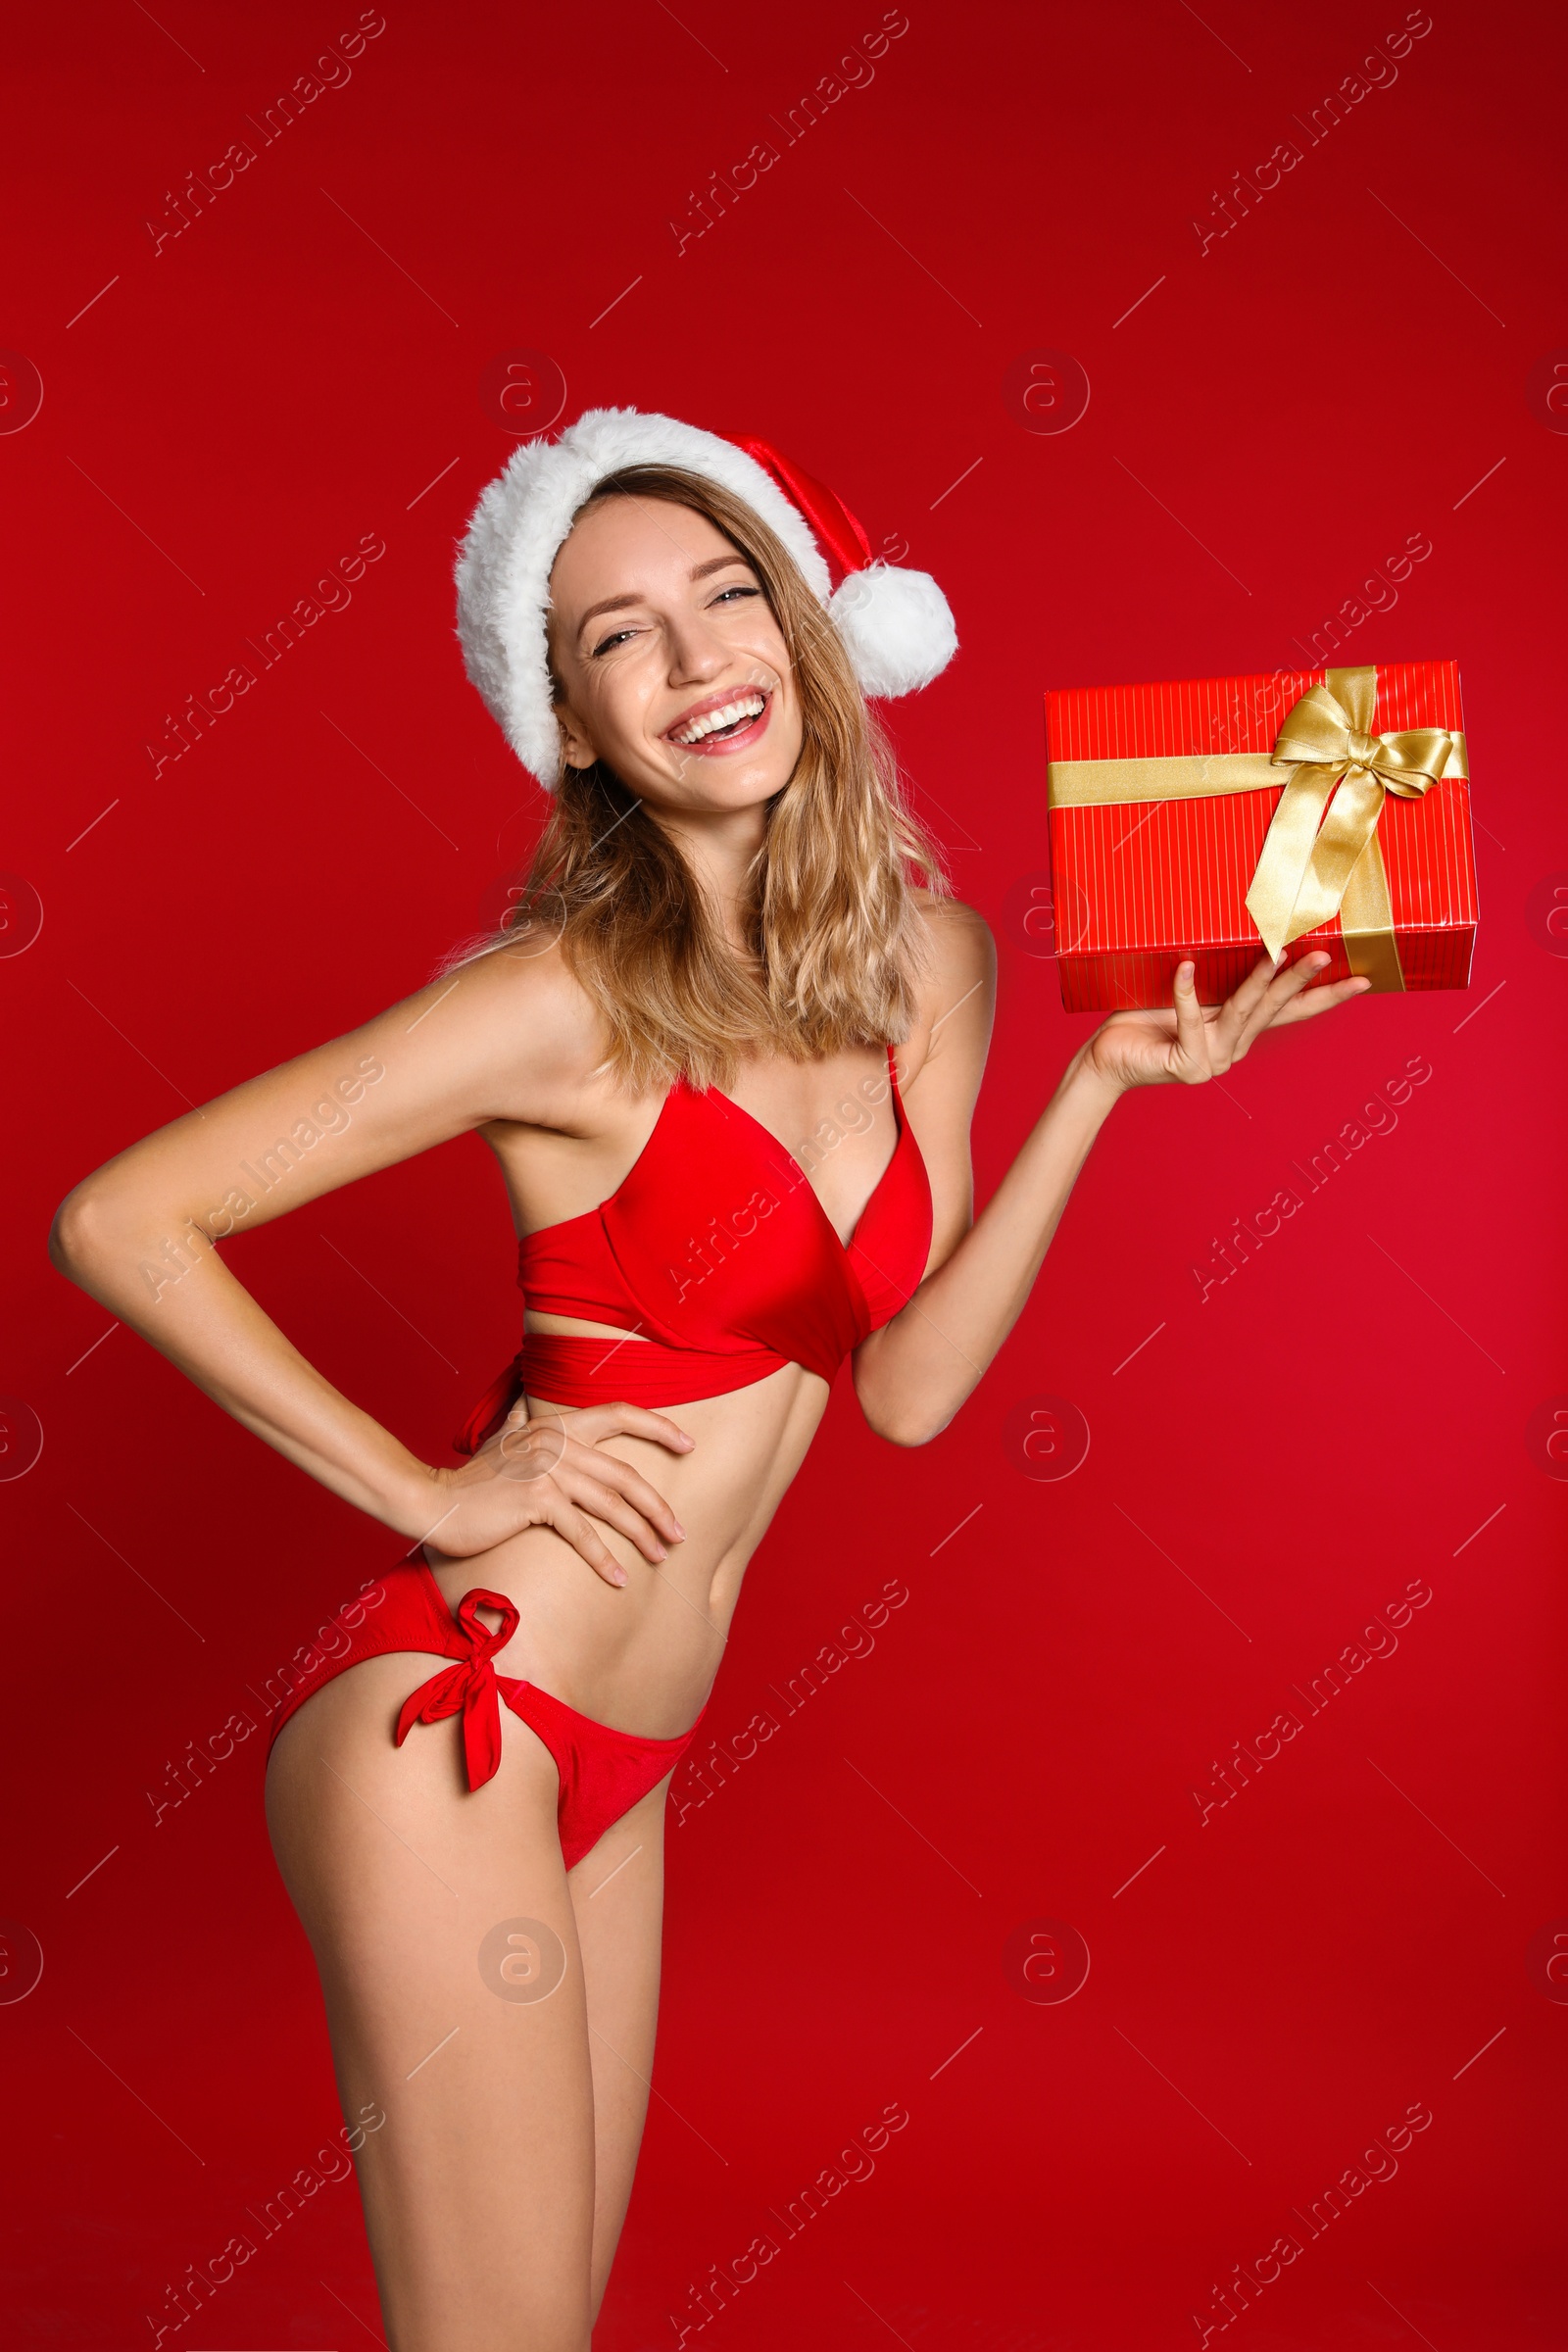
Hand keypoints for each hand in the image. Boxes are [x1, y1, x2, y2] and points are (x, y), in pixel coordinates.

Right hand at [411, 1400, 693, 1584]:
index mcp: (557, 1425)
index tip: (689, 1444)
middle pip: (626, 1474)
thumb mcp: (501, 1442)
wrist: (432, 1500)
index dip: (659, 1427)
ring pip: (612, 1504)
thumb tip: (526, 1404)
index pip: (620, 1414)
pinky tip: (620, 1579)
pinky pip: (582, 1532)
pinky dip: (604, 1559)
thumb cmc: (471, 1480)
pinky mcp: (537, 1500)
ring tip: (660, 1556)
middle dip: (658, 1507)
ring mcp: (548, 1469)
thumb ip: (521, 1424)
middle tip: (680, 1533)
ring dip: (641, 1535)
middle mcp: (558, 1441)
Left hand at [1083, 951, 1370, 1091]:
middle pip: (1273, 1010)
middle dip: (1301, 981)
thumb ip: (1214, 978)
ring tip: (1278, 954)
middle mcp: (1232, 1049)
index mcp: (1239, 1032)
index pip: (1290, 1012)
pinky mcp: (1186, 1065)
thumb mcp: (1187, 992)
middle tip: (1326, 954)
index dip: (1326, 996)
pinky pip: (1189, 1019)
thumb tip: (1237, 930)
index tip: (1364, 979)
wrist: (1104, 1060)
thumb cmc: (1142, 1020)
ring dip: (1261, 982)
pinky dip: (1186, 992)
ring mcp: (1212, 1061)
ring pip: (1242, 1014)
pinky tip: (1186, 967)